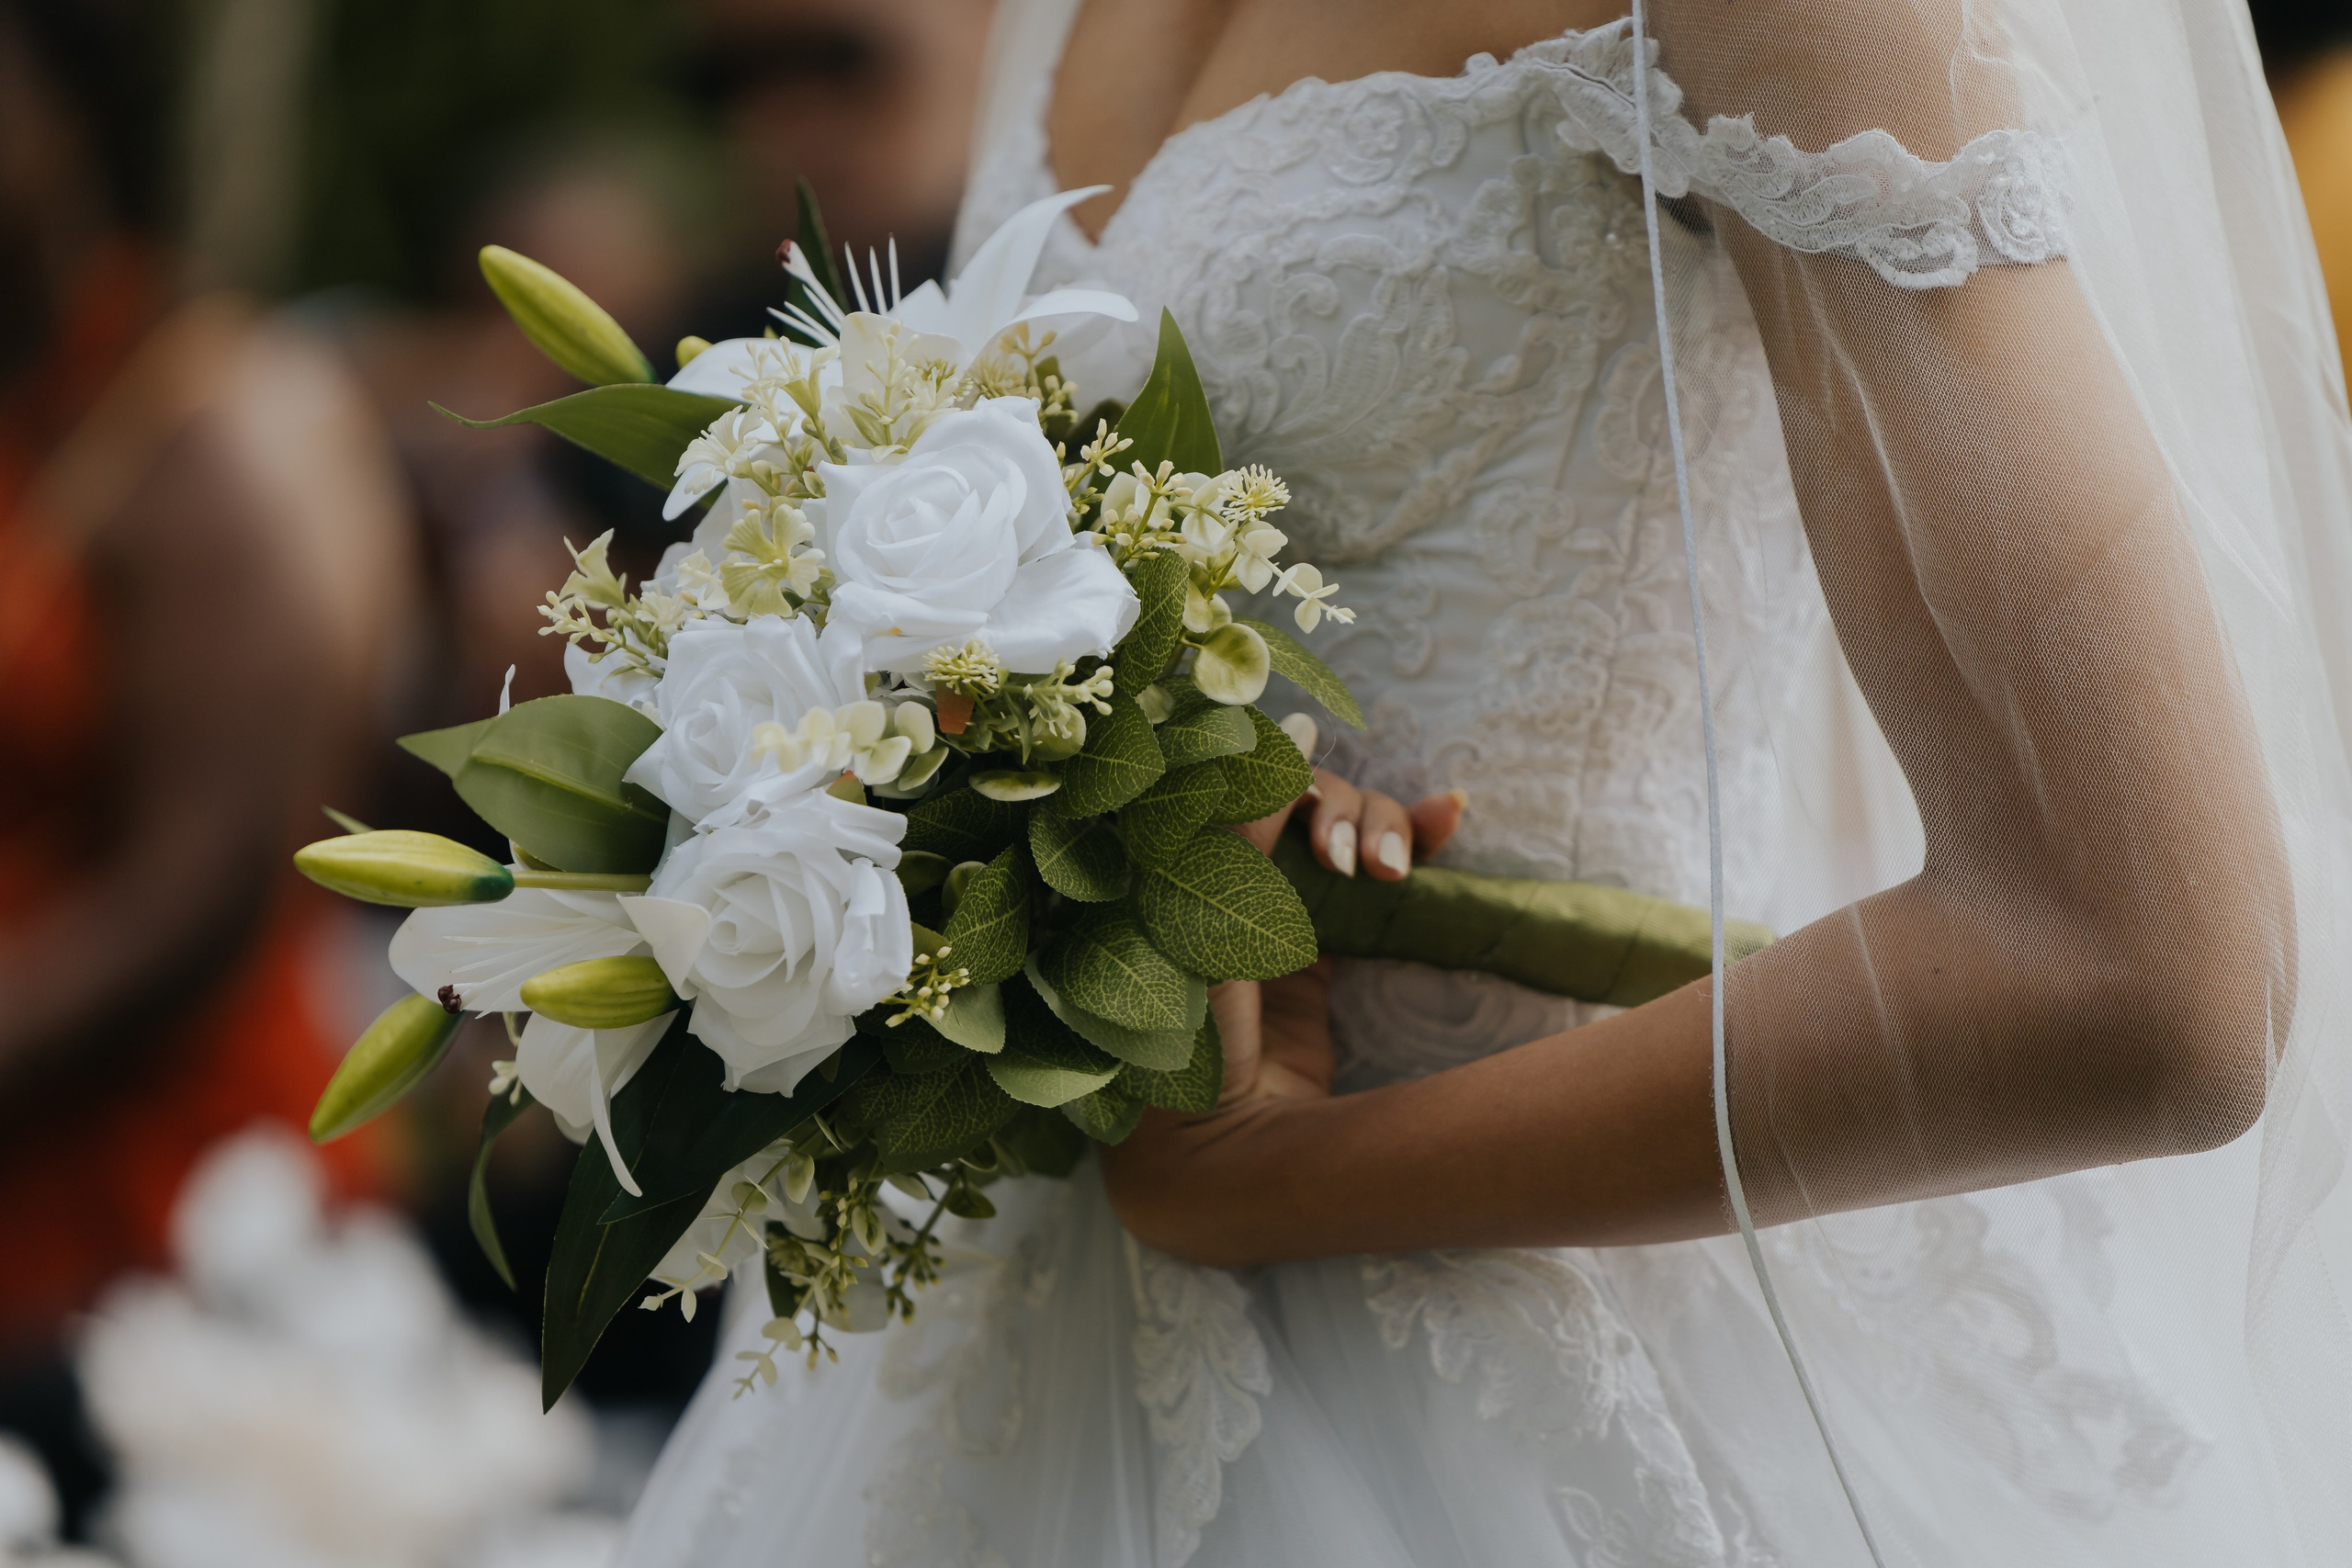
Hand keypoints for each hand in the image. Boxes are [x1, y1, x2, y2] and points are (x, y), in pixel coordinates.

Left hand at [1101, 774, 1463, 1257]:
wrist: (1218, 1149)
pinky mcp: (1322, 949)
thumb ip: (1246, 832)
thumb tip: (1291, 732)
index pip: (1253, 780)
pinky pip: (1370, 879)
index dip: (1295, 779)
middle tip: (1357, 867)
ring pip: (1347, 830)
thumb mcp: (1206, 926)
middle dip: (1347, 814)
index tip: (1319, 824)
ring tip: (1394, 870)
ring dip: (1384, 827)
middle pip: (1308, 798)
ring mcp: (1280, 908)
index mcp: (1189, 858)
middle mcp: (1232, 873)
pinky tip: (1449, 814)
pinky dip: (1409, 842)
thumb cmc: (1185, 1040)